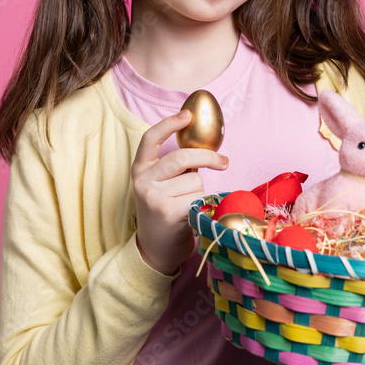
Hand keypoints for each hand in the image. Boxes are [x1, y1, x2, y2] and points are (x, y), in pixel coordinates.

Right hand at [131, 109, 228, 275]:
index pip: (150, 138)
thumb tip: (206, 148)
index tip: (187, 115)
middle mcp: (143, 181)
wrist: (155, 249)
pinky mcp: (168, 212)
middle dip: (208, 158)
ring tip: (187, 205)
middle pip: (182, 157)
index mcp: (140, 169)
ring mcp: (153, 197)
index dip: (169, 124)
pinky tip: (190, 216)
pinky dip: (202, 205)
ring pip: (195, 181)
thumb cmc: (164, 210)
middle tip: (224, 163)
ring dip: (199, 192)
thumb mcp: (160, 184)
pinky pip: (198, 198)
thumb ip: (175, 167)